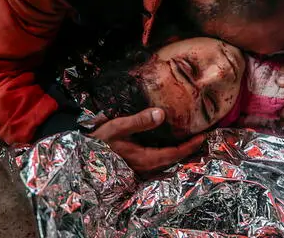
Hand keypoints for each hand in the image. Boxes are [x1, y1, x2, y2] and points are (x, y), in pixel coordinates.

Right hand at [88, 108, 204, 173]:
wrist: (80, 158)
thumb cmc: (98, 142)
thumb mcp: (118, 128)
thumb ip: (139, 121)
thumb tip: (162, 113)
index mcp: (145, 159)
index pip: (175, 153)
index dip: (190, 145)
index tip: (204, 136)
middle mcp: (146, 168)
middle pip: (173, 160)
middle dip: (188, 149)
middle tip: (202, 138)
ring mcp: (140, 169)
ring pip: (166, 162)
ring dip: (178, 152)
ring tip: (189, 140)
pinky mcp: (135, 167)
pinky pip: (157, 161)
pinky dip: (167, 153)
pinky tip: (168, 144)